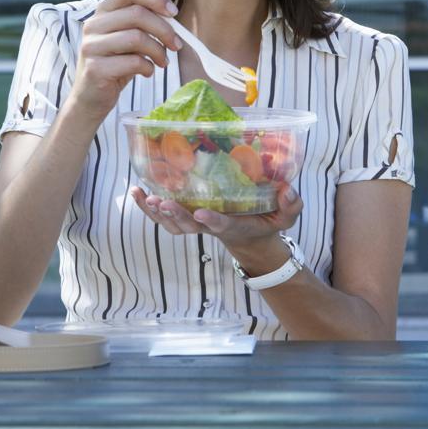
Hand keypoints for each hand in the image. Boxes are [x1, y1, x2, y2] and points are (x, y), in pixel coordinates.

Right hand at [67, 0, 180, 123]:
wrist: (91, 98)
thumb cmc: (116, 64)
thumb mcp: (128, 38)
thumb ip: (142, 21)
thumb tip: (170, 11)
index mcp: (103, 11)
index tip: (173, 12)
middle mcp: (93, 24)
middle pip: (138, 13)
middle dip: (164, 29)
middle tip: (176, 45)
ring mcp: (92, 46)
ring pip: (137, 37)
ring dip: (158, 51)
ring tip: (163, 62)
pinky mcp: (95, 68)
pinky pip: (133, 61)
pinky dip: (148, 67)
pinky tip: (148, 72)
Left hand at [129, 182, 301, 252]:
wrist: (250, 238)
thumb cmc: (267, 222)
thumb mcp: (286, 217)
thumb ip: (291, 205)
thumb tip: (289, 190)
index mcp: (233, 226)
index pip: (221, 225)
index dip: (211, 220)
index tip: (200, 213)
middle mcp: (210, 226)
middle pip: (189, 226)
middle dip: (175, 215)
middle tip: (161, 202)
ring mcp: (196, 224)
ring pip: (173, 225)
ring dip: (157, 213)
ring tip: (144, 197)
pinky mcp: (187, 218)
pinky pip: (163, 218)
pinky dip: (148, 208)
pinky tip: (136, 193)